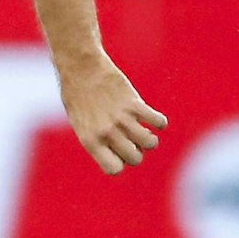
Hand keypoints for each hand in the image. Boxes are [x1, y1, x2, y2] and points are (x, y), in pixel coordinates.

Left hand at [58, 55, 166, 175]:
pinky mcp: (134, 103)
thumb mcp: (80, 123)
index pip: (114, 169)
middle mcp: (107, 133)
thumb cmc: (78, 96)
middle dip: (137, 152)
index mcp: (90, 141)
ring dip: (150, 139)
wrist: (80, 68)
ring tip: (144, 130)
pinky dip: (160, 122)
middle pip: (135, 158)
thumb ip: (99, 139)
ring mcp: (121, 118)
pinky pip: (158, 122)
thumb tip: (127, 150)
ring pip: (150, 143)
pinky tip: (152, 117)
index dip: (121, 162)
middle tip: (132, 140)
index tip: (119, 152)